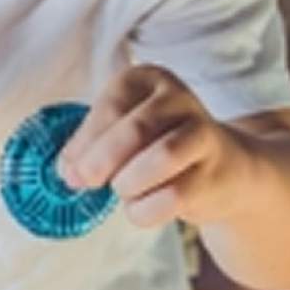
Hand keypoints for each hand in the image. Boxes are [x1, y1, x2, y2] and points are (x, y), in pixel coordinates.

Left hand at [57, 65, 252, 228]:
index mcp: (148, 79)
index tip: (70, 171)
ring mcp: (203, 133)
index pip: (112, 104)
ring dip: (129, 183)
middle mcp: (179, 99)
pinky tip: (140, 208)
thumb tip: (66, 169)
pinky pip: (174, 196)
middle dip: (102, 161)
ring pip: (162, 157)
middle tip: (86, 183)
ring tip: (122, 191)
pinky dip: (146, 209)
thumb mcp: (121, 133)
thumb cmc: (157, 147)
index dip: (85, 141)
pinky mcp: (215, 173)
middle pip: (136, 129)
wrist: (222, 169)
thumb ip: (91, 145)